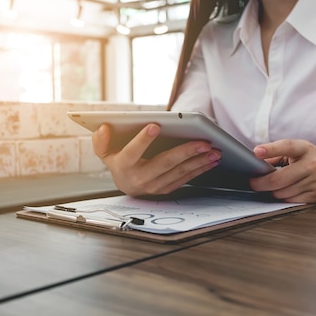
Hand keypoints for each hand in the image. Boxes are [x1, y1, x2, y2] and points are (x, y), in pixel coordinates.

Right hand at [92, 123, 221, 196]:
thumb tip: (103, 127)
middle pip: (164, 163)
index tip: (155, 125)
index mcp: (123, 165)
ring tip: (214, 151)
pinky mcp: (167, 189)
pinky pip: (185, 179)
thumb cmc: (118, 161)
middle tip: (203, 142)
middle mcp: (140, 178)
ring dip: (199, 162)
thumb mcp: (105, 152)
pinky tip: (211, 160)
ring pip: (179, 172)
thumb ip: (101, 140)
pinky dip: (200, 169)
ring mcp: (155, 186)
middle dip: (186, 152)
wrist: (125, 185)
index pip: (132, 151)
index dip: (143, 139)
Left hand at [250, 139, 315, 202]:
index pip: (287, 146)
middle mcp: (313, 164)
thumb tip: (255, 162)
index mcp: (306, 149)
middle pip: (279, 179)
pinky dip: (284, 198)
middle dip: (261, 183)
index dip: (271, 149)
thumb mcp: (299, 151)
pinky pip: (292, 200)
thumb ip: (277, 155)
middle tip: (253, 183)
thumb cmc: (313, 160)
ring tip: (271, 188)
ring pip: (282, 193)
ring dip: (273, 192)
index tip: (256, 152)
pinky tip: (285, 193)